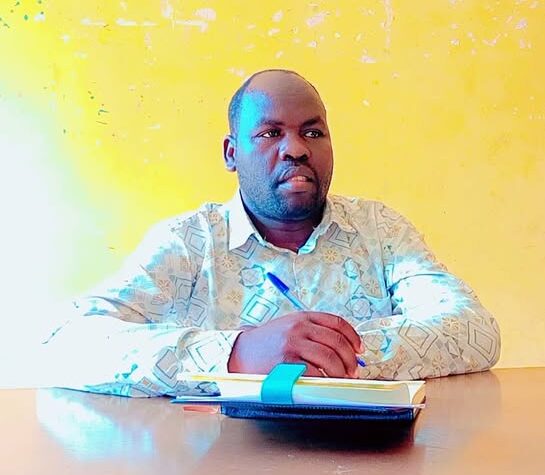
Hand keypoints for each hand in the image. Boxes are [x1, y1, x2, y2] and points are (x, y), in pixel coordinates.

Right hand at [228, 312, 362, 377]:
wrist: (241, 351)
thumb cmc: (267, 342)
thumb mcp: (289, 326)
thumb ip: (313, 332)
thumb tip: (344, 348)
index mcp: (302, 317)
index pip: (337, 323)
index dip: (352, 337)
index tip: (359, 349)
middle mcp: (299, 328)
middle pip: (337, 342)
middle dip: (350, 359)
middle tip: (353, 370)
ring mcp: (293, 345)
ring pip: (330, 358)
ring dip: (341, 372)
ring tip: (342, 378)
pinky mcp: (286, 363)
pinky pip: (316, 372)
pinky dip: (325, 380)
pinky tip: (326, 382)